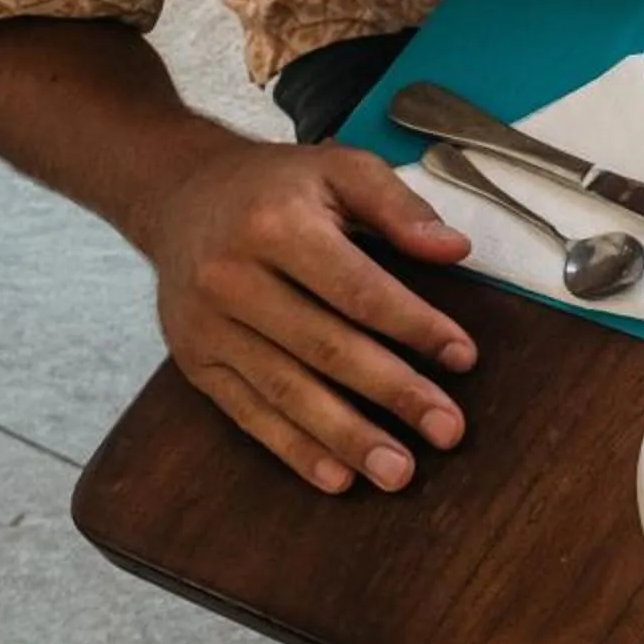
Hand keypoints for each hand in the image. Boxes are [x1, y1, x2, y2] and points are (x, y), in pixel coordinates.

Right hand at [133, 138, 476, 494]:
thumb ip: (400, 207)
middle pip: (326, 349)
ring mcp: (208, 328)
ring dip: (347, 438)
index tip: (464, 357)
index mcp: (277, 227)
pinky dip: (294, 450)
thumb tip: (455, 249)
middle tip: (448, 430)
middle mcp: (234, 280)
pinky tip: (337, 476)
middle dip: (393, 394)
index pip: (358, 290)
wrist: (179, 198)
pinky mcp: (195, 364)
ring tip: (399, 472)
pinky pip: (248, 415)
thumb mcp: (342, 167)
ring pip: (287, 392)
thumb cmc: (277, 186)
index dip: (414, 326)